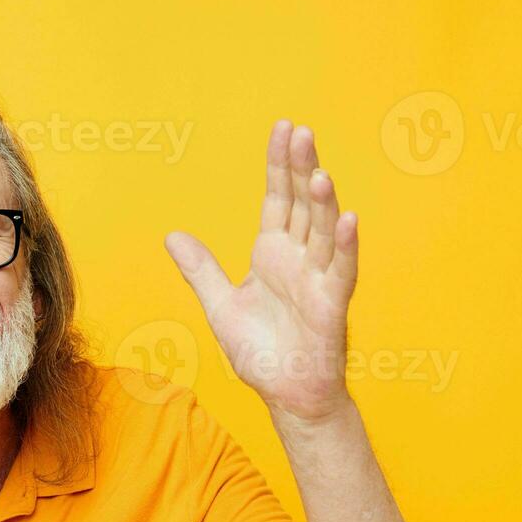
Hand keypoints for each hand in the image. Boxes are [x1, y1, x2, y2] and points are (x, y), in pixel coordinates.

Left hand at [165, 122, 357, 422]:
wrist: (285, 393)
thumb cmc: (261, 351)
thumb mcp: (220, 305)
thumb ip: (201, 270)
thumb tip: (172, 236)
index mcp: (273, 252)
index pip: (278, 198)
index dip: (279, 165)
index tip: (283, 129)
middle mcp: (299, 258)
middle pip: (303, 204)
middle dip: (301, 169)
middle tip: (301, 133)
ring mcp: (318, 278)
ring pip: (324, 231)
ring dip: (323, 202)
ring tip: (319, 173)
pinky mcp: (331, 304)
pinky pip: (341, 270)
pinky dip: (346, 246)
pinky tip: (349, 220)